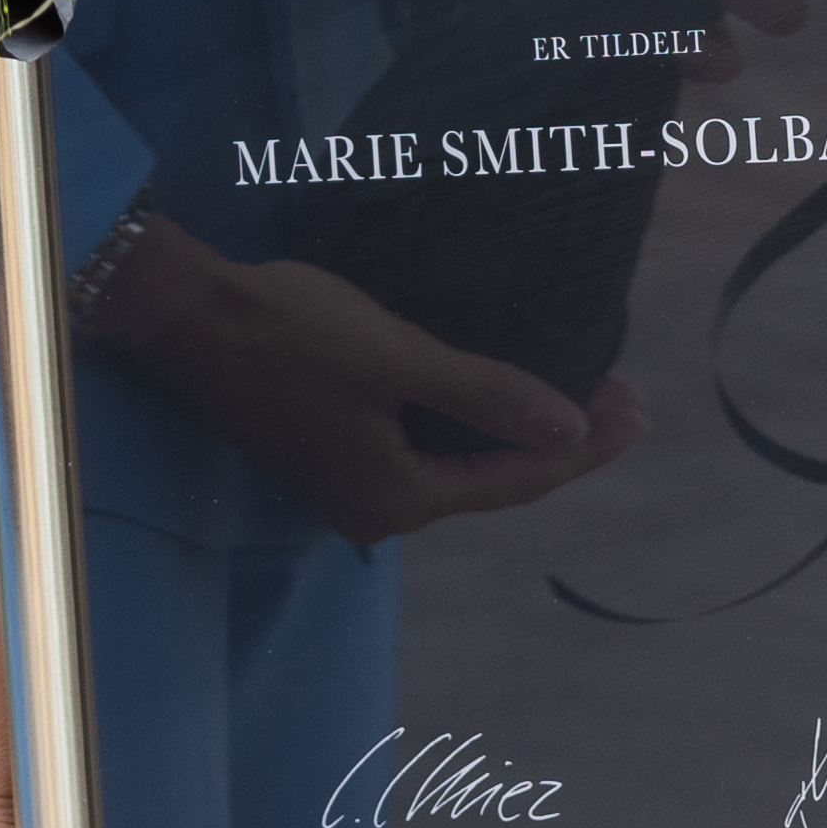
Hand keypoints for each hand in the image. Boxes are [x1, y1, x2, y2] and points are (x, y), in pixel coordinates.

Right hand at [96, 218, 645, 543]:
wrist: (185, 318)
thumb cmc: (290, 330)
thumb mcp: (397, 357)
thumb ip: (486, 396)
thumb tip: (570, 431)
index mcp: (396, 498)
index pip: (517, 480)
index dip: (585, 446)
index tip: (641, 409)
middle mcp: (374, 509)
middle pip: (493, 479)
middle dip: (563, 440)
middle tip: (627, 399)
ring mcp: (348, 485)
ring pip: (459, 465)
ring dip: (519, 430)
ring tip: (581, 395)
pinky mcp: (330, 453)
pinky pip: (424, 449)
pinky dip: (472, 424)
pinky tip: (497, 397)